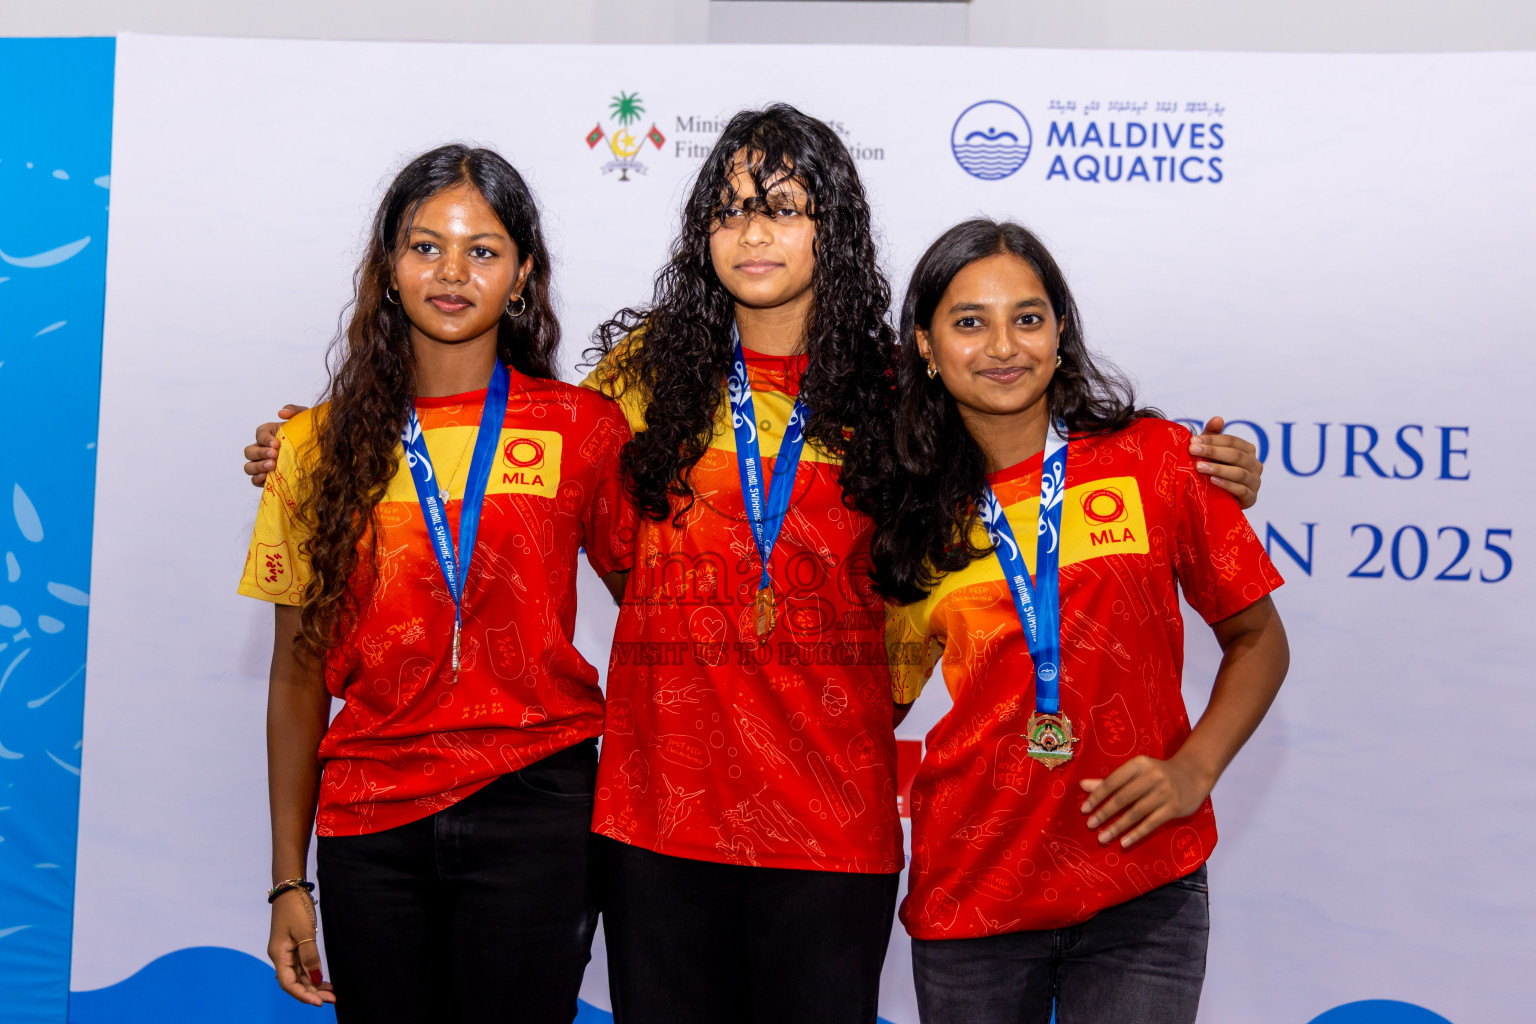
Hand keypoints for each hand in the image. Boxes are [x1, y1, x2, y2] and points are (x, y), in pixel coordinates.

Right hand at [244, 405, 307, 486]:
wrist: (322, 454)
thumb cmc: (310, 435)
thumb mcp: (306, 420)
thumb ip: (295, 410)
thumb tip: (281, 413)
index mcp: (270, 433)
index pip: (259, 433)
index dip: (265, 438)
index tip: (277, 443)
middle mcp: (263, 449)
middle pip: (249, 451)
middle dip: (260, 453)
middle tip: (275, 455)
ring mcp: (264, 464)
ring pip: (249, 466)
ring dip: (257, 467)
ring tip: (272, 466)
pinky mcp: (268, 478)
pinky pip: (255, 480)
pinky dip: (257, 480)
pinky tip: (267, 478)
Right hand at [267, 888, 333, 1005]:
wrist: (291, 889)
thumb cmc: (296, 908)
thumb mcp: (305, 932)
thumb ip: (310, 956)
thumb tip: (315, 978)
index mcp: (279, 955)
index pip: (289, 983)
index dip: (303, 995)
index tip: (319, 1003)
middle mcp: (281, 957)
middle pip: (295, 982)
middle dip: (312, 993)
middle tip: (333, 999)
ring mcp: (287, 952)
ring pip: (300, 975)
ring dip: (314, 985)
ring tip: (332, 994)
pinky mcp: (294, 947)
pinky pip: (303, 966)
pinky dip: (313, 974)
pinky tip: (324, 981)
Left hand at [1078, 752, 1213, 848]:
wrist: (1194, 775)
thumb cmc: (1157, 774)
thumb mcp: (1135, 772)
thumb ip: (1109, 781)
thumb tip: (1082, 786)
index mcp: (1138, 764)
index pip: (1113, 781)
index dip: (1097, 796)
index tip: (1084, 810)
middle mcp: (1151, 776)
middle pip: (1123, 798)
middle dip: (1105, 813)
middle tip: (1090, 825)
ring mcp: (1164, 792)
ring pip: (1136, 812)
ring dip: (1117, 827)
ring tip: (1102, 838)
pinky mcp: (1174, 807)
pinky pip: (1152, 823)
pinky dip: (1136, 834)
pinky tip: (1124, 842)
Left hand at [1190, 416, 1261, 508]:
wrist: (1218, 499)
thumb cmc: (1215, 470)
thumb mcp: (1212, 452)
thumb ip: (1214, 435)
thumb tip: (1217, 418)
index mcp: (1248, 450)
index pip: (1232, 441)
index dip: (1213, 440)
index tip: (1193, 441)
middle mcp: (1255, 465)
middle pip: (1236, 455)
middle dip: (1212, 452)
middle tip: (1193, 451)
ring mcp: (1255, 482)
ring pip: (1239, 473)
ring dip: (1218, 468)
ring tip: (1199, 467)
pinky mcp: (1251, 498)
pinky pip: (1241, 490)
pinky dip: (1227, 485)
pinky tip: (1213, 481)